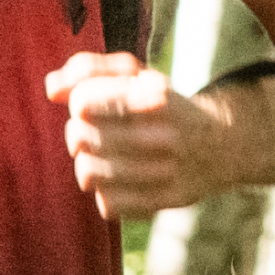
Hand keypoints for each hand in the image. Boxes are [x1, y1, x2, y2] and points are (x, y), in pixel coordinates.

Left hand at [46, 51, 227, 222]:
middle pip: (80, 137)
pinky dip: (106, 193)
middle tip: (96, 132)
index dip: (80, 103)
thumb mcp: (135, 75)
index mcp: (154, 96)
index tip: (93, 106)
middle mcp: (164, 135)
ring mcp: (166, 172)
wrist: (223, 143)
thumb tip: (51, 89)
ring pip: (88, 174)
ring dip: (88, 163)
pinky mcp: (165, 202)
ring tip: (103, 156)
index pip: (83, 102)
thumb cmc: (161, 105)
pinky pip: (107, 204)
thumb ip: (88, 70)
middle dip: (79, 133)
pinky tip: (120, 181)